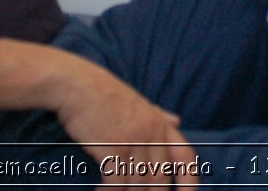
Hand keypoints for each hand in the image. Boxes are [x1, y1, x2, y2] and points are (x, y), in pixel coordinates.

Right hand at [52, 61, 197, 184]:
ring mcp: (134, 140)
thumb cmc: (104, 94)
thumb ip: (159, 115)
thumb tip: (177, 121)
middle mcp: (151, 133)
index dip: (190, 180)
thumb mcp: (138, 101)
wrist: (77, 85)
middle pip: (160, 178)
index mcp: (160, 123)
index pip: (185, 156)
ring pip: (138, 184)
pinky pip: (117, 183)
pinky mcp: (113, 148)